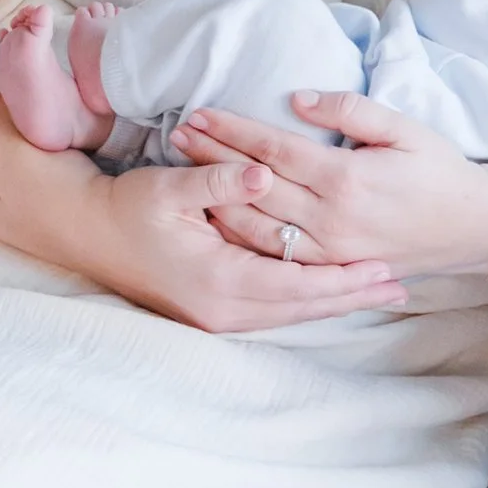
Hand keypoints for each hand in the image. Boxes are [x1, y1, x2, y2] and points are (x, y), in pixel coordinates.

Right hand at [0, 88, 402, 332]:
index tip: (386, 268)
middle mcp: (223, 309)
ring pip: (291, 314)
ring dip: (334, 301)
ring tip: (379, 290)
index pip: (298, 286)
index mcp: (219, 281)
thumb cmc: (129, 206)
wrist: (87, 234)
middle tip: (400, 286)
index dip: (344, 278)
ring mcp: (217, 316)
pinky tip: (331, 291)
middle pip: (303, 308)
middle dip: (351, 296)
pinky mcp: (214, 311)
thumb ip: (220, 180)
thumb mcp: (170, 187)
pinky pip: (274, 311)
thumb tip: (265, 171)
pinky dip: (307, 302)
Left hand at [176, 91, 487, 278]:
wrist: (470, 226)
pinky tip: (219, 216)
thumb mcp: (404, 127)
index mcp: (346, 180)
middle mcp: (330, 220)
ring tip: (186, 169)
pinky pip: (274, 255)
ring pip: (255, 226)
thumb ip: (350, 109)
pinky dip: (241, 235)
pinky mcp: (330, 268)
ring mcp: (328, 250)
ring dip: (217, 197)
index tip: (199, 111)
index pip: (273, 149)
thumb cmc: (439, 169)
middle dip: (212, 157)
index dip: (232, 130)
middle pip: (255, 184)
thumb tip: (298, 98)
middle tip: (178, 132)